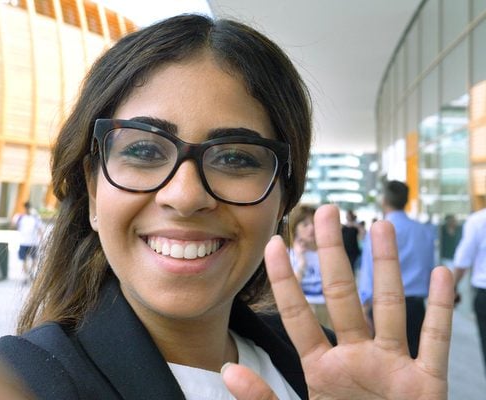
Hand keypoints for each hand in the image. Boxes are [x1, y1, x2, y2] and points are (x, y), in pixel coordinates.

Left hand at [223, 204, 453, 399]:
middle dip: (334, 254)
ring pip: (389, 307)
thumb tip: (227, 371)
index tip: (275, 242)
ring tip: (379, 225)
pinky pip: (435, 342)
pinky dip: (440, 309)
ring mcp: (391, 368)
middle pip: (343, 296)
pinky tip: (440, 274)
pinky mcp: (425, 385)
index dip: (285, 279)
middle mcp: (356, 359)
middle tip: (326, 211)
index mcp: (322, 369)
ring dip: (385, 266)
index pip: (299, 315)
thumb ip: (263, 399)